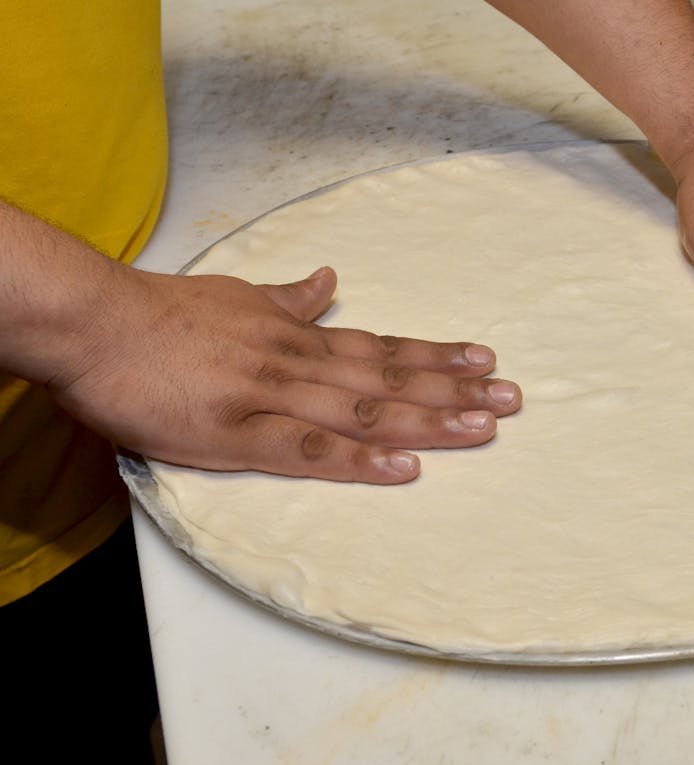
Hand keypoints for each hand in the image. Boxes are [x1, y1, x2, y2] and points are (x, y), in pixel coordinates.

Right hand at [47, 266, 520, 482]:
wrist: (96, 324)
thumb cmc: (162, 313)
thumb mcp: (237, 295)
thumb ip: (289, 296)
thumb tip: (330, 280)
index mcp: (297, 336)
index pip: (382, 346)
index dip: (435, 356)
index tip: (483, 360)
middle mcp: (299, 363)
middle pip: (390, 378)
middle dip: (455, 390)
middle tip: (512, 399)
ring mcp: (272, 397)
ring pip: (365, 410)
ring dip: (427, 421)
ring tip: (484, 427)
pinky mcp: (238, 434)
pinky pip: (309, 450)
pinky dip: (359, 460)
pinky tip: (403, 469)